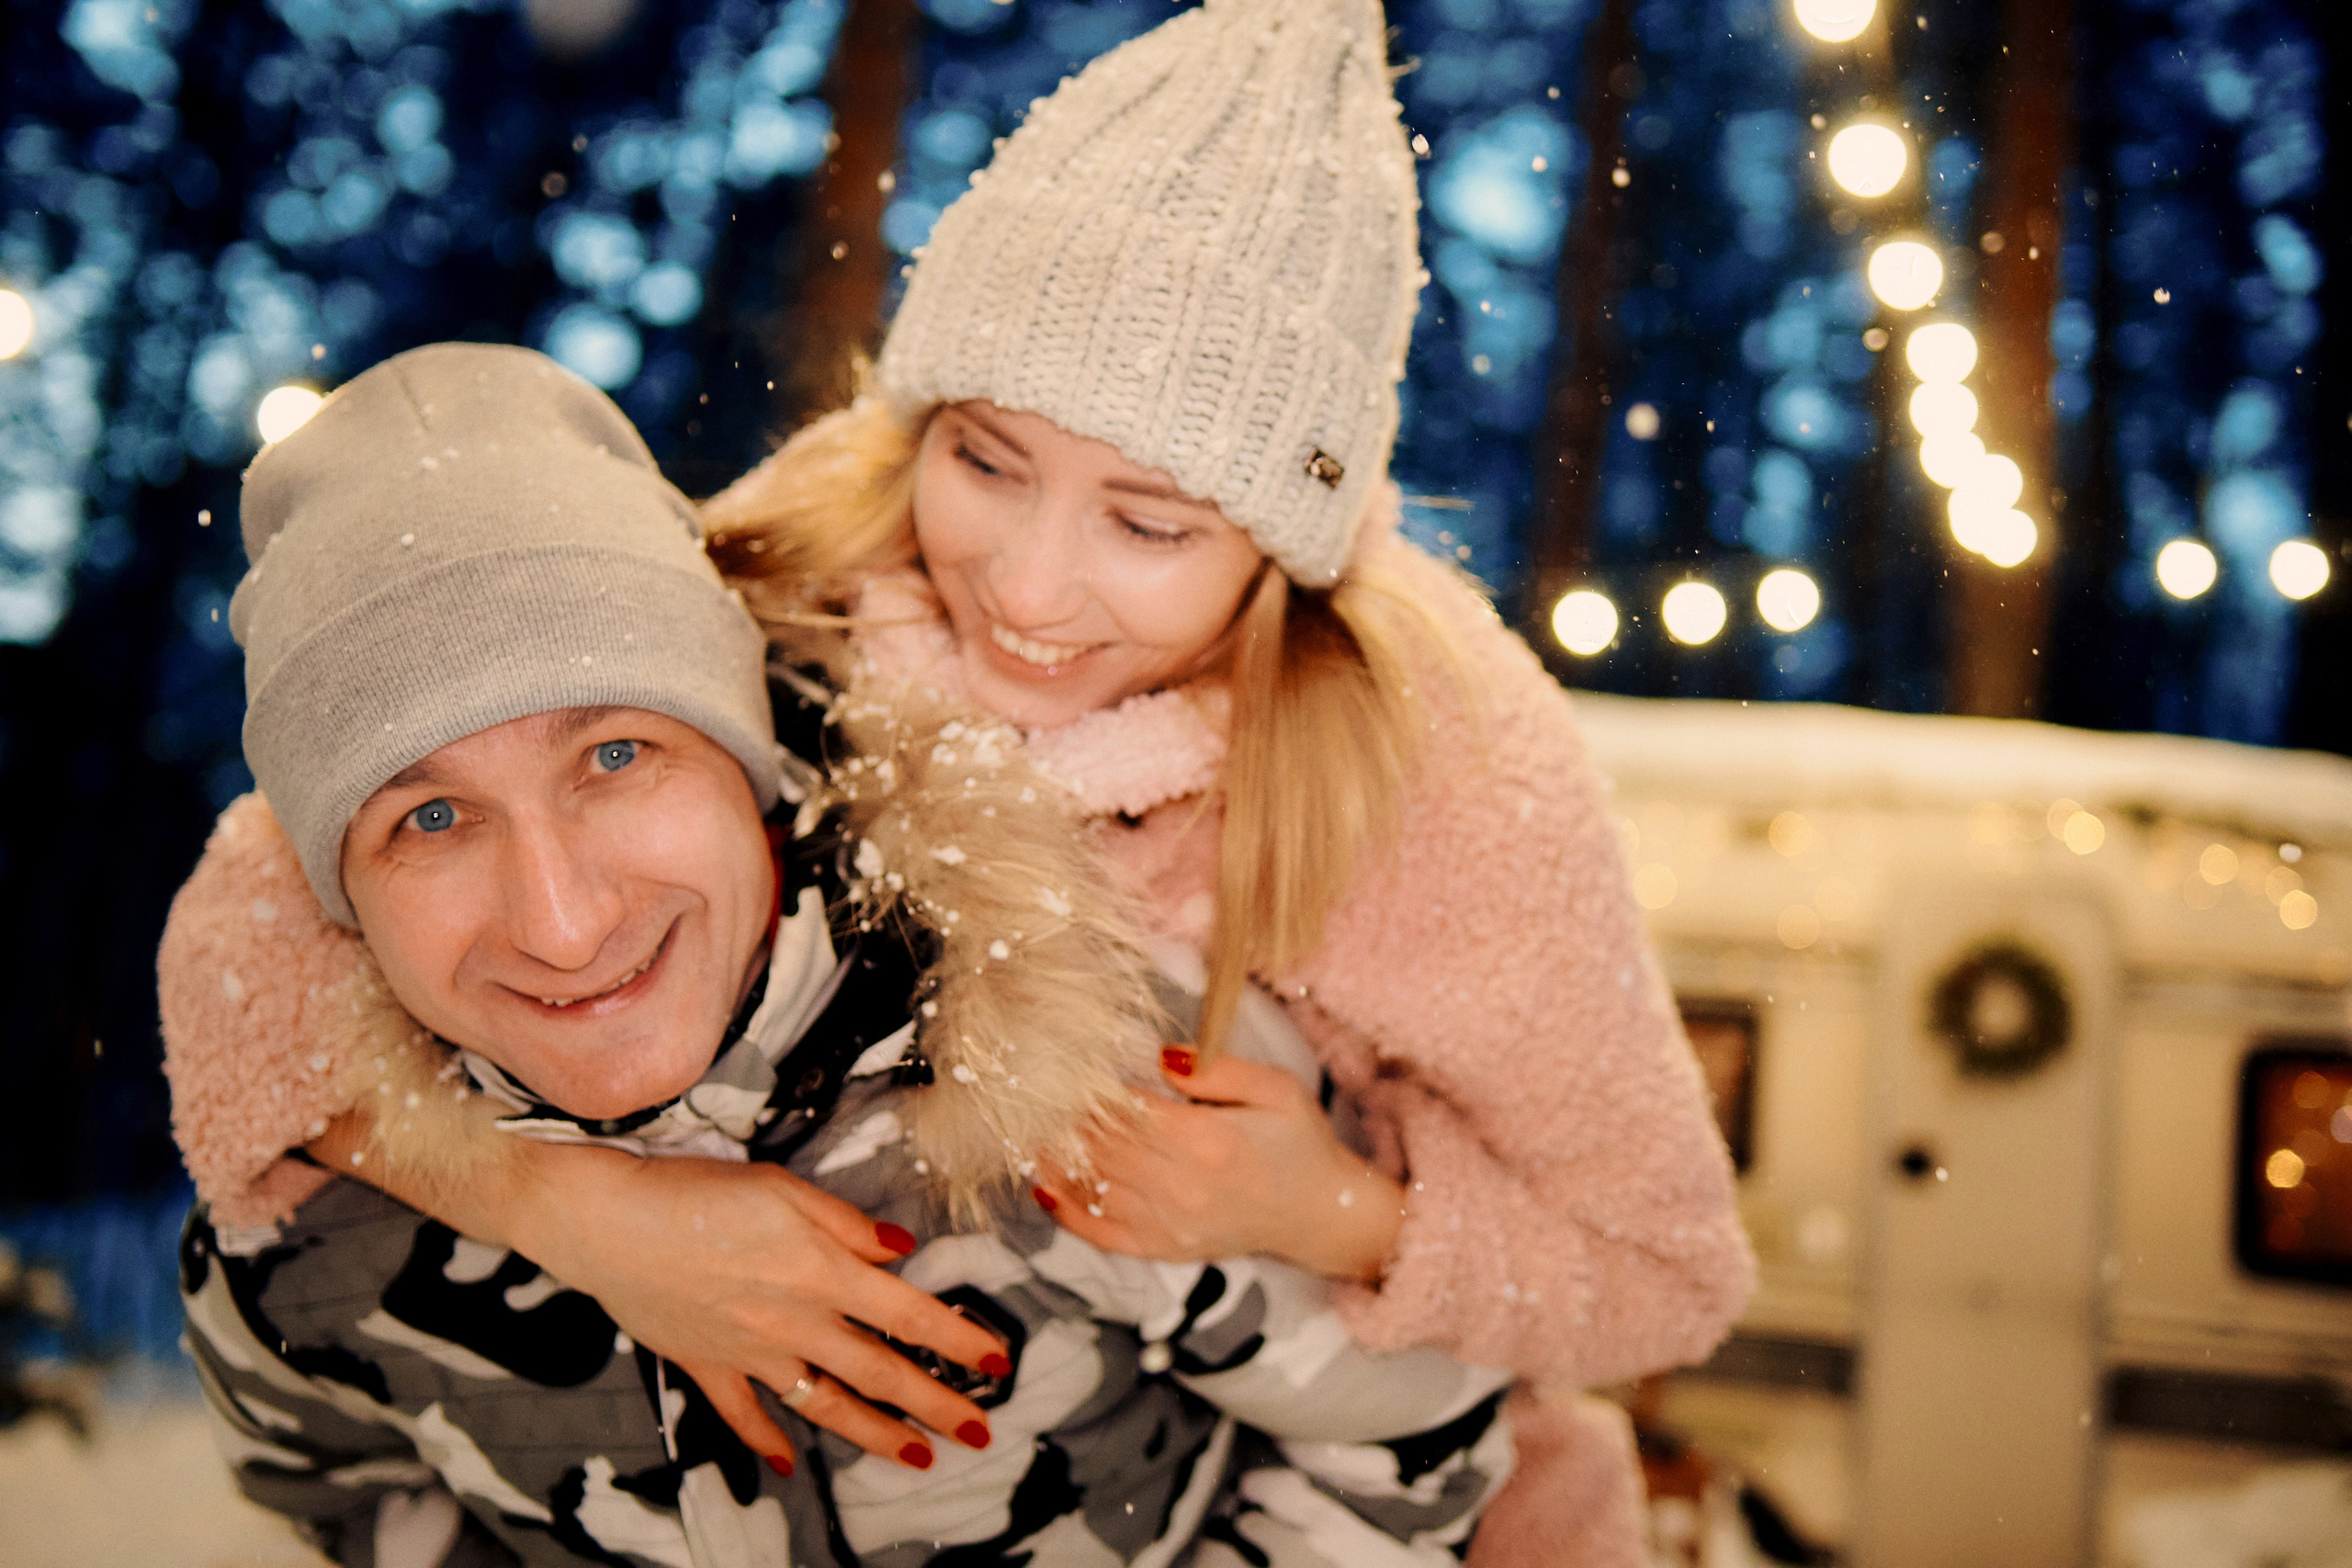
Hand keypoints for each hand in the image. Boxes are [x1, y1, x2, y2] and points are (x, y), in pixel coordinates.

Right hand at [316, 1117, 1005, 1473]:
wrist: (603, 1219)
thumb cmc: (693, 1189)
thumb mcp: (783, 1187)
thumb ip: (846, 1225)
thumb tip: (900, 1251)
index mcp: (821, 1273)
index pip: (909, 1316)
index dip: (959, 1342)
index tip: (998, 1364)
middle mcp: (792, 1322)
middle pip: (879, 1373)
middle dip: (935, 1405)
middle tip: (979, 1432)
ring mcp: (748, 1352)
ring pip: (825, 1405)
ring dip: (875, 1435)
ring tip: (918, 1458)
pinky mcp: (704, 1363)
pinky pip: (742, 1413)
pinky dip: (765, 1441)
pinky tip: (786, 1463)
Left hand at [1032, 1050, 1405, 1281]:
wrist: (1319, 1213)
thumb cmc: (1298, 1143)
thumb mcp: (1277, 1089)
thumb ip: (1220, 1070)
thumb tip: (1162, 1057)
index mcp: (1209, 1140)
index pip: (1128, 1110)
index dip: (1090, 1090)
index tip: (1062, 1069)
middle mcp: (1183, 1186)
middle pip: (1102, 1148)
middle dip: (1064, 1120)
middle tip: (1032, 1094)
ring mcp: (1171, 1224)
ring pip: (1093, 1188)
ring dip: (1056, 1159)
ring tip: (1027, 1130)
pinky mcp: (1165, 1249)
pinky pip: (1103, 1234)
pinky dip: (1068, 1212)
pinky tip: (1043, 1186)